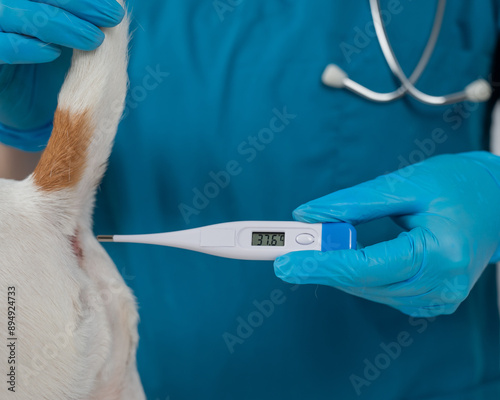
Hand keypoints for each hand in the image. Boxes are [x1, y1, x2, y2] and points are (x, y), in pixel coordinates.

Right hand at [0, 0, 124, 148]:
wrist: (33, 111)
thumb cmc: (55, 70)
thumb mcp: (74, 41)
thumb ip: (87, 21)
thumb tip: (117, 5)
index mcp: (28, 1)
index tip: (115, 8)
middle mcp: (7, 8)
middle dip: (78, 3)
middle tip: (112, 17)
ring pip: (16, 14)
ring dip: (58, 23)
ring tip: (94, 39)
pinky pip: (2, 48)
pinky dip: (26, 48)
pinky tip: (53, 53)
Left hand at [274, 152, 499, 316]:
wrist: (496, 202)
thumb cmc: (458, 185)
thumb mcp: (403, 184)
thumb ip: (352, 203)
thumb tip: (308, 216)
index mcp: (440, 254)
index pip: (364, 267)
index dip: (319, 265)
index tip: (283, 262)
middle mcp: (440, 285)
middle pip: (361, 282)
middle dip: (320, 263)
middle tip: (285, 246)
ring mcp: (436, 299)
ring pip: (366, 289)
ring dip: (337, 268)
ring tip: (316, 244)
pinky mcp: (429, 300)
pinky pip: (379, 290)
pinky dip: (357, 273)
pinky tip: (347, 255)